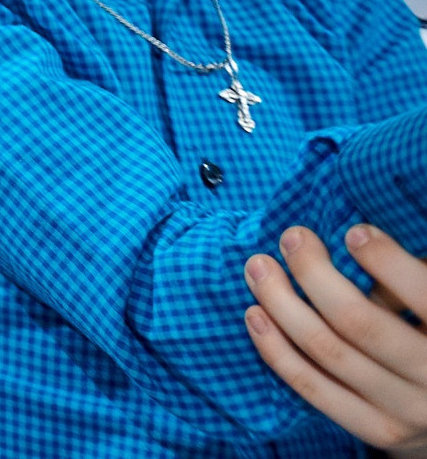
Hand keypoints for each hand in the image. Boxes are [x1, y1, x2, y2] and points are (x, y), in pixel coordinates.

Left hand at [244, 223, 426, 453]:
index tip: (353, 233)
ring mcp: (407, 411)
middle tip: (291, 237)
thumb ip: (409, 281)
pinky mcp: (378, 431)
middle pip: (359, 322)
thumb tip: (354, 239)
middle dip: (314, 273)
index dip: (388, 262)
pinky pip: (314, 388)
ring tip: (258, 267)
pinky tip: (255, 315)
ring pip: (327, 352)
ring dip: (282, 303)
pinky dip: (277, 350)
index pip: (424, 296)